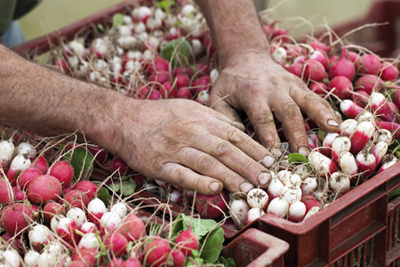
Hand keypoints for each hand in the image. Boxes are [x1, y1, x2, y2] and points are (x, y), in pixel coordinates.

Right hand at [107, 98, 273, 194]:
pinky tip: (215, 189)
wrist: (124, 119)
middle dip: (248, 165)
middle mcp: (191, 132)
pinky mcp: (159, 164)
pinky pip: (181, 174)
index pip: (234, 135)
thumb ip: (215, 119)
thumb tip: (240, 131)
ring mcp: (174, 148)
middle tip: (267, 180)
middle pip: (225, 150)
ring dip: (230, 176)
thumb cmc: (160, 115)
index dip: (254, 149)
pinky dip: (198, 182)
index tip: (270, 162)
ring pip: (207, 163)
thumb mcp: (190, 108)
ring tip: (249, 189)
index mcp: (201, 119)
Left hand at [208, 49, 340, 154]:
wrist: (245, 57)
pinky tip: (338, 124)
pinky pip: (316, 97)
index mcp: (252, 93)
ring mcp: (290, 84)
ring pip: (308, 101)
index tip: (275, 156)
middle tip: (304, 156)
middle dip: (297, 134)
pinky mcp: (299, 85)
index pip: (263, 118)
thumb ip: (225, 118)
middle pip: (289, 112)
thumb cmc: (230, 84)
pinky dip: (328, 110)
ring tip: (333, 133)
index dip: (270, 137)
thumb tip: (240, 139)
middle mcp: (273, 88)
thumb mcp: (218, 97)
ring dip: (321, 117)